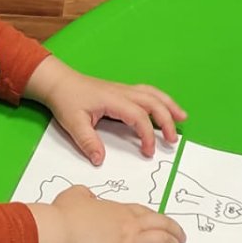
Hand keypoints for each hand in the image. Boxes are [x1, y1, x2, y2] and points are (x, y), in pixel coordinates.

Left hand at [30, 58, 184, 161]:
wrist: (59, 82)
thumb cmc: (66, 100)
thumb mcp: (73, 123)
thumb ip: (88, 142)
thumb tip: (100, 160)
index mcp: (114, 100)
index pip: (139, 116)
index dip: (147, 135)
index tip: (148, 152)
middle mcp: (123, 93)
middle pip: (153, 103)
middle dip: (167, 120)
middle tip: (173, 140)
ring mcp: (124, 90)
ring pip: (153, 94)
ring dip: (169, 105)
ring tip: (182, 117)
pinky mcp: (122, 91)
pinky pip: (147, 93)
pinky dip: (160, 100)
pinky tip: (165, 107)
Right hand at [30, 184, 185, 242]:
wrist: (55, 231)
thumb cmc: (61, 215)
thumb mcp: (73, 196)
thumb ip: (83, 195)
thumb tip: (86, 196)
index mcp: (118, 211)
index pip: (144, 213)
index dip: (156, 219)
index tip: (162, 225)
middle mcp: (128, 225)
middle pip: (161, 225)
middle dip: (174, 232)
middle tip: (180, 240)